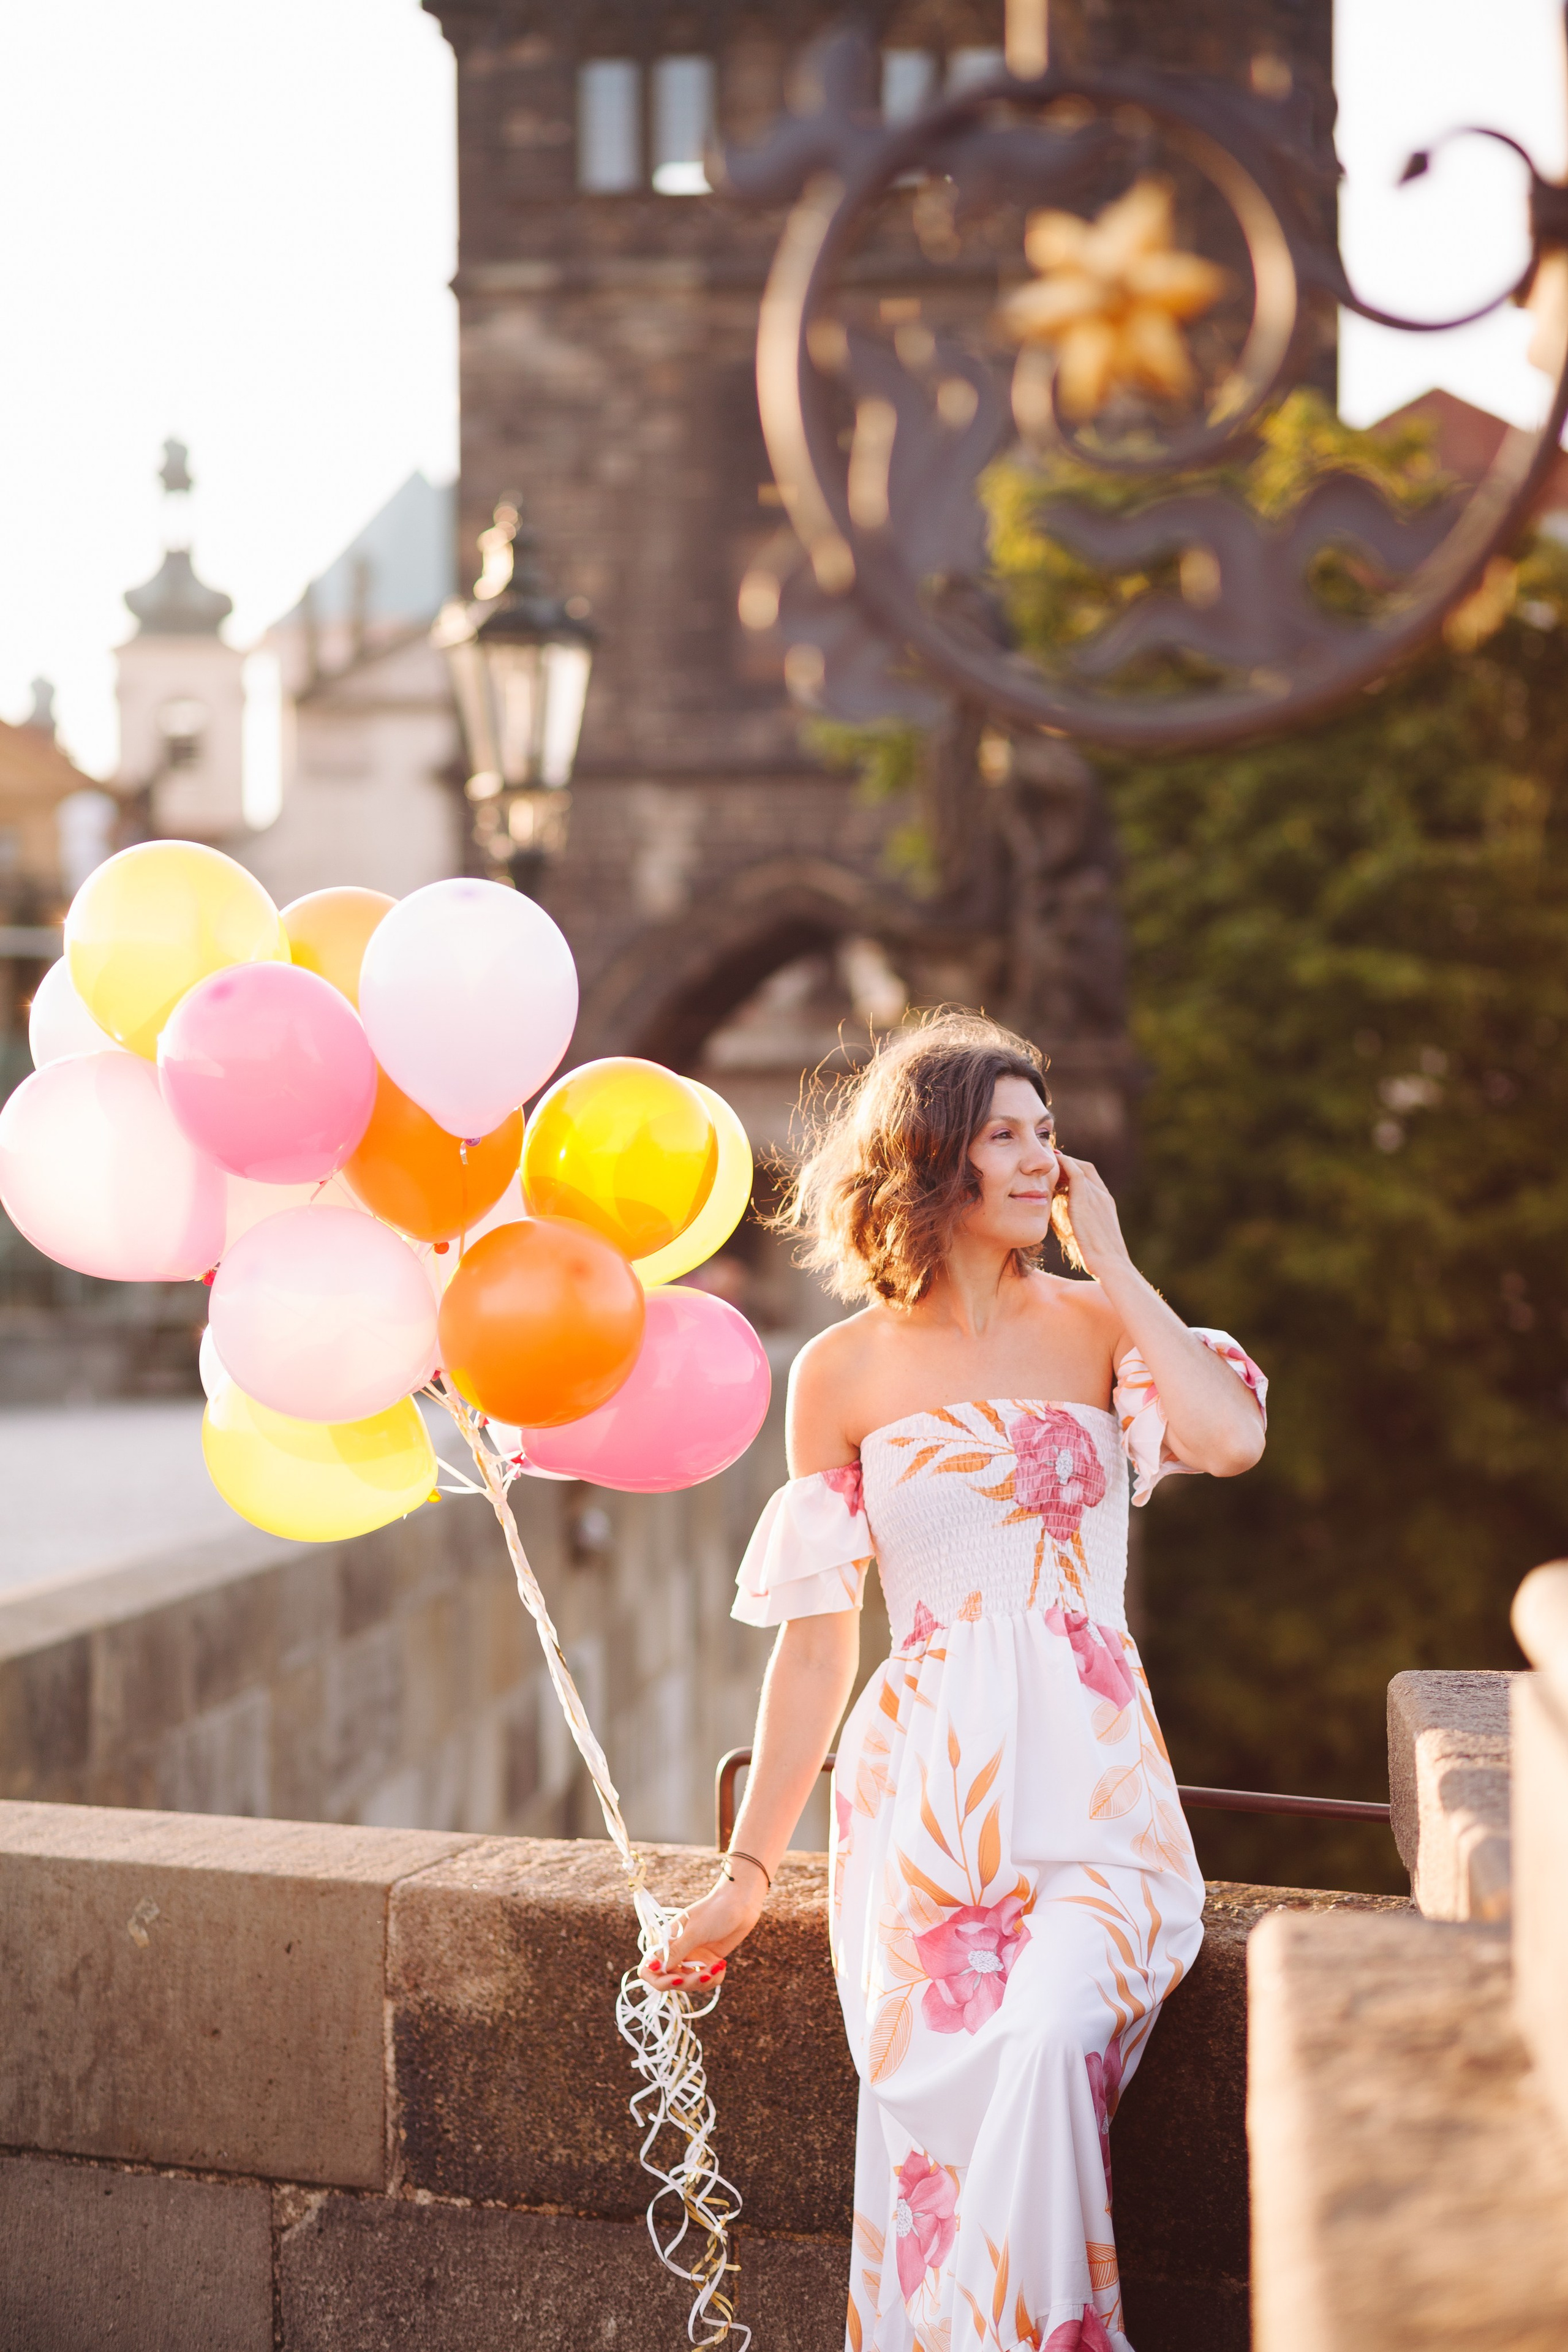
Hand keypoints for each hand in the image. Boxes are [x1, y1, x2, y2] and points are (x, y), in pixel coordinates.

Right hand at [638, 1867, 766, 1992]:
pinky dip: (715, 1978)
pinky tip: (722, 1964)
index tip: (676, 1979)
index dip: (658, 1979)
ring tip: (717, 1966)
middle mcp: (678, 1952)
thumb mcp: (694, 1932)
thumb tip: (652, 1968)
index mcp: (668, 1942)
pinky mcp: (708, 1962)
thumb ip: (675, 1952)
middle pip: (671, 1981)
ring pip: (690, 1984)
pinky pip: (706, 1982)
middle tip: (704, 1975)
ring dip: (704, 1980)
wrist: (741, 1903)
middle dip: (688, 1982)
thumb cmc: (715, 1911)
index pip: (650, 1968)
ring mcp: (693, 1958)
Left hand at [1053, 1153, 1131, 1279]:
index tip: (1062, 1170)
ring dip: (1064, 1164)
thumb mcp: (1093, 1237)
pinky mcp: (1084, 1202)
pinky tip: (1053, 1164)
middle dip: (1070, 1163)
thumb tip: (1073, 1228)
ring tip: (1048, 1165)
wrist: (1111, 1265)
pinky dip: (1064, 1165)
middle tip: (1052, 1164)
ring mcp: (1096, 1197)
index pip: (1092, 1178)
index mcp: (1107, 1204)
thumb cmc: (1101, 1259)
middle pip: (1086, 1169)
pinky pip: (1075, 1174)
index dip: (1077, 1170)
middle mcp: (1103, 1196)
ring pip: (1080, 1168)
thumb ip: (1084, 1226)